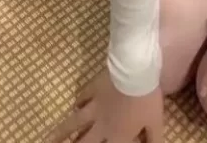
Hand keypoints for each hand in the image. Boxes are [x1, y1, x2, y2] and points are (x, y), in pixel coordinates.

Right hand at [46, 67, 163, 142]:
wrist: (134, 70)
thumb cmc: (146, 99)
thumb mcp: (156, 122)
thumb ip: (155, 140)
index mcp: (118, 136)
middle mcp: (102, 126)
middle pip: (84, 142)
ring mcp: (94, 107)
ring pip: (75, 123)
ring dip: (63, 132)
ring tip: (51, 138)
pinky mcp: (92, 89)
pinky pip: (82, 98)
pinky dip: (77, 103)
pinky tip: (74, 106)